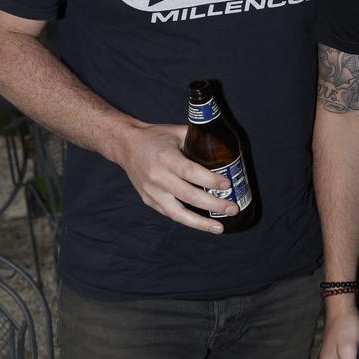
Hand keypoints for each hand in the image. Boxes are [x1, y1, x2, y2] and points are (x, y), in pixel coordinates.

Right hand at [116, 122, 238, 231]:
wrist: (126, 146)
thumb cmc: (155, 137)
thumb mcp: (177, 132)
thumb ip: (198, 138)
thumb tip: (222, 145)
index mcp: (166, 158)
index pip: (191, 172)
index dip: (210, 180)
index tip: (227, 184)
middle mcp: (158, 177)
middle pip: (189, 196)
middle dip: (214, 204)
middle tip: (233, 208)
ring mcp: (152, 192)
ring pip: (178, 213)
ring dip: (201, 223)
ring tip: (220, 227)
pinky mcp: (149, 201)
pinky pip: (171, 214)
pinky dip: (188, 220)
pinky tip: (203, 224)